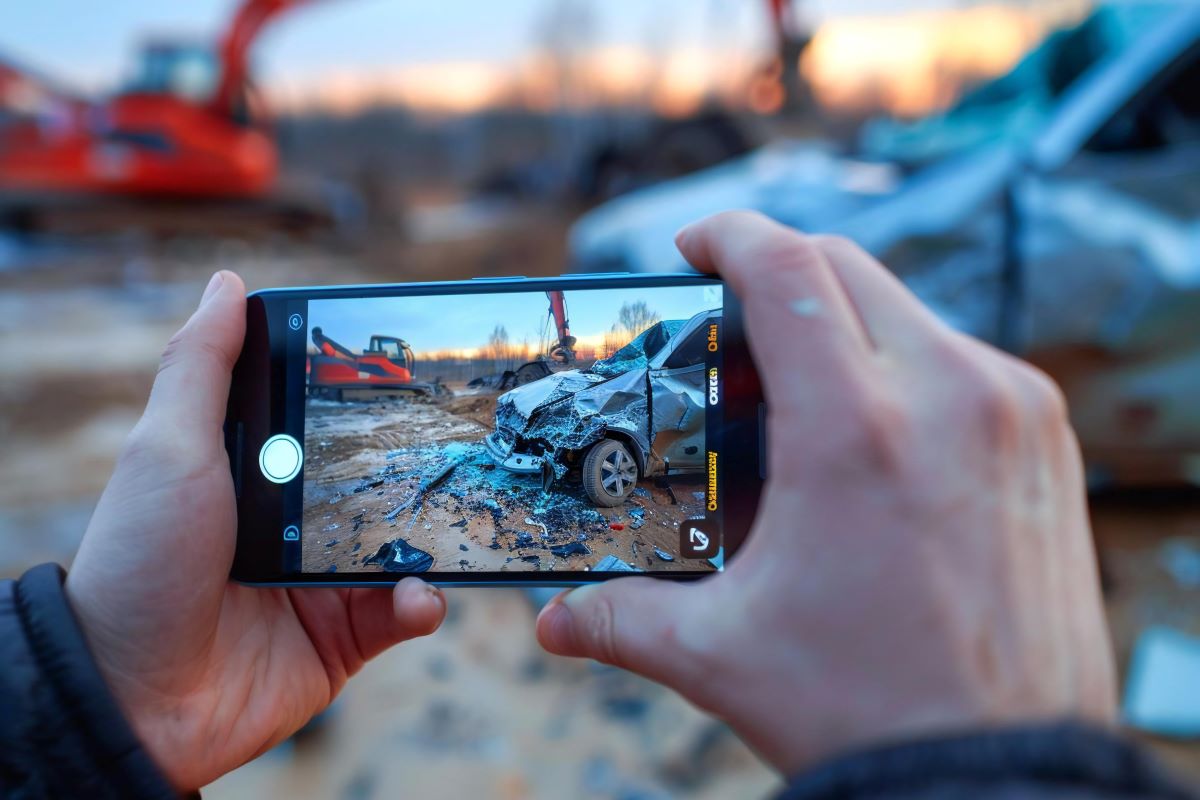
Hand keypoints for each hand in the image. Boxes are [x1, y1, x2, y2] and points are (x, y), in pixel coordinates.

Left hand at [66, 271, 446, 790]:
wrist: (136, 698)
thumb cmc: (142, 562)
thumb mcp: (166, 450)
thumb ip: (201, 368)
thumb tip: (227, 282)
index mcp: (256, 470)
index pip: (326, 418)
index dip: (368, 392)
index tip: (418, 364)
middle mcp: (296, 519)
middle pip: (379, 478)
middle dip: (424, 463)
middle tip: (470, 442)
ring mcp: (323, 577)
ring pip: (405, 542)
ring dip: (435, 536)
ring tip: (451, 527)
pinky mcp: (345, 635)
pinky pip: (404, 611)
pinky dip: (421, 602)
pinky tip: (417, 595)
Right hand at [536, 212, 1115, 774]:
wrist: (996, 776)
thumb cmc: (863, 709)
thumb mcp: (723, 653)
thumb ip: (623, 617)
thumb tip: (555, 621)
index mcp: (855, 428)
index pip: (785, 268)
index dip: (728, 236)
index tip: (694, 247)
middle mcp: (947, 394)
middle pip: (845, 268)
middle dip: (776, 275)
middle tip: (729, 333)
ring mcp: (1011, 410)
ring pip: (905, 310)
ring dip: (841, 325)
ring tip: (795, 399)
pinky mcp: (1046, 440)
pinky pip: (960, 359)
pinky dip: (902, 367)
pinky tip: (869, 437)